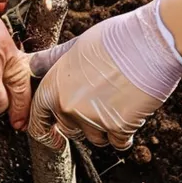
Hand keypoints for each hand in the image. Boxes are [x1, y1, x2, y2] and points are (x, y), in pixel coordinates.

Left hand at [27, 0, 181, 149]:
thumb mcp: (76, 46)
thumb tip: (31, 64)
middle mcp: (68, 106)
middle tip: (100, 101)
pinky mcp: (118, 128)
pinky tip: (132, 112)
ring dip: (105, 128)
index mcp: (54, 86)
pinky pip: (118, 143)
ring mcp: (93, 119)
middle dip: (82, 122)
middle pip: (69, 130)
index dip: (46, 129)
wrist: (150, 44)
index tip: (55, 135)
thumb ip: (52, 60)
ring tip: (118, 100)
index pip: (38, 120)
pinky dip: (125, 133)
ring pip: (95, 138)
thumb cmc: (114, 39)